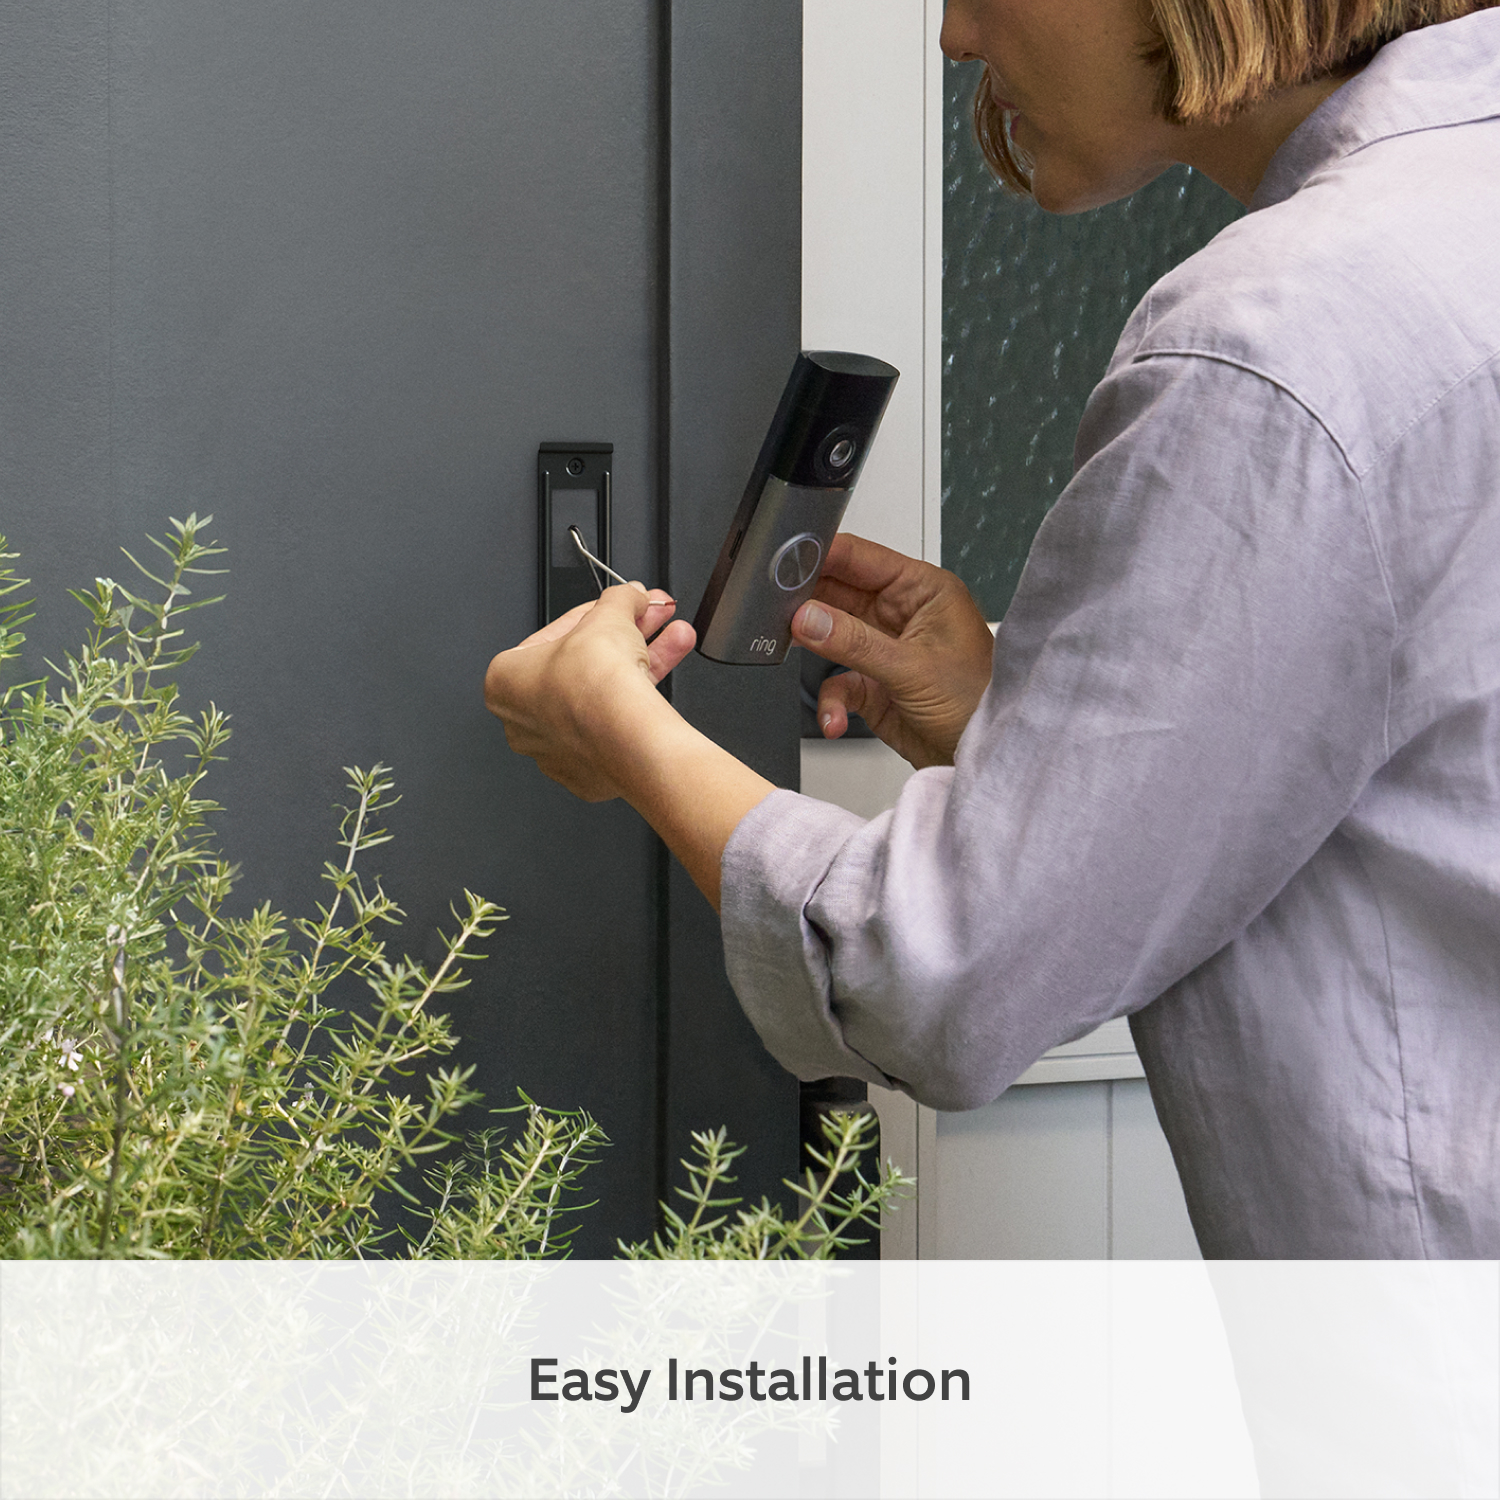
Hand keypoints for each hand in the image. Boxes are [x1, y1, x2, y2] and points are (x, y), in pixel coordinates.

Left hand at [484, 584, 693, 800]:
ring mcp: (558, 750)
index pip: (558, 634)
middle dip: (626, 638)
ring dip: (644, 663)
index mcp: (505, 681)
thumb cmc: (596, 685)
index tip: (623, 607)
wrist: (625, 737)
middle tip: (651, 621)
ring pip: (603, 696)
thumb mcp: (609, 616)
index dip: (599, 614)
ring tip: (674, 640)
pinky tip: (663, 680)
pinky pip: (615, 729)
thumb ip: (620, 599)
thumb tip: (631, 595)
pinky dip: (639, 704)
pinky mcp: (591, 771)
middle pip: (584, 665)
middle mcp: (524, 721)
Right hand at [792, 533, 993, 767]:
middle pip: (839, 594)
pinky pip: (838, 683)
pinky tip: (835, 718)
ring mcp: (886, 650)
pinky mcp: (875, 686)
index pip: (862, 558)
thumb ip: (854, 642)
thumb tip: (808, 618)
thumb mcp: (913, 667)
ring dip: (815, 651)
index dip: (823, 555)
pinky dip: (831, 702)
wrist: (985, 757)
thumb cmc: (980, 702)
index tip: (785, 560)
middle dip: (808, 605)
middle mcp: (902, 615)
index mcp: (922, 590)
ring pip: (832, 637)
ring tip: (793, 653)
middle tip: (776, 610)